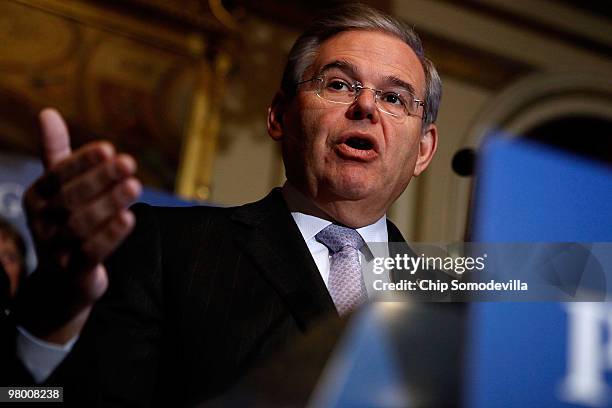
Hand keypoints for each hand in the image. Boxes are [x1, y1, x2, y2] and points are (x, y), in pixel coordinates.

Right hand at [16, 108, 140, 342]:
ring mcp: (56, 249)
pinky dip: (110, 235)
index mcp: (37, 197)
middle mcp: (42, 223)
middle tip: (129, 162)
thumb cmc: (64, 221)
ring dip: (109, 204)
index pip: (57, 175)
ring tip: (134, 186)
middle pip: (71, 199)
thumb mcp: (59, 188)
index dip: (82, 162)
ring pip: (82, 225)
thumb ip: (58, 153)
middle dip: (100, 179)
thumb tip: (47, 111)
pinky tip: (129, 218)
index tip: (108, 148)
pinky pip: (91, 253)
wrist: (61, 280)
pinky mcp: (74, 272)